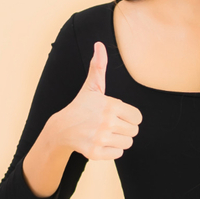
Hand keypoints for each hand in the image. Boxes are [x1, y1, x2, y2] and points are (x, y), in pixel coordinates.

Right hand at [56, 42, 142, 160]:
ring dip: (118, 140)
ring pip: (127, 143)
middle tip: (110, 125)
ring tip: (105, 133)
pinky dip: (111, 151)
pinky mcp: (95, 152)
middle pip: (134, 131)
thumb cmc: (81, 106)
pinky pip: (118, 154)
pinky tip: (100, 142)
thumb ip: (99, 66)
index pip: (138, 117)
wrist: (61, 129)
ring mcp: (100, 138)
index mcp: (111, 105)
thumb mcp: (92, 87)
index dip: (129, 117)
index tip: (116, 115)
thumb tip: (99, 44)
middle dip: (125, 129)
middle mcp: (106, 122)